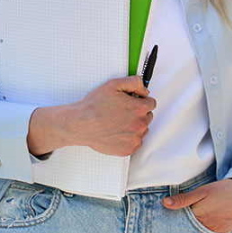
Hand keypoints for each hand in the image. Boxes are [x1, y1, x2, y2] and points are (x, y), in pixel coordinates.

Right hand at [28, 76, 154, 156]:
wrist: (81, 124)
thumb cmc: (94, 105)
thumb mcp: (114, 85)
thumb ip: (134, 82)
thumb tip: (145, 89)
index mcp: (139, 108)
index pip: (151, 103)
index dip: (141, 101)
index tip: (132, 102)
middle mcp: (140, 124)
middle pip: (147, 117)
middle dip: (138, 113)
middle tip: (122, 112)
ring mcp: (134, 139)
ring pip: (142, 130)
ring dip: (134, 126)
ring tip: (117, 122)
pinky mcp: (128, 150)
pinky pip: (135, 142)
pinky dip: (128, 138)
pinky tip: (116, 132)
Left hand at [162, 178, 231, 232]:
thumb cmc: (227, 190)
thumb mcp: (204, 190)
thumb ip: (184, 198)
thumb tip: (165, 203)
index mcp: (199, 216)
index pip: (181, 220)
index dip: (176, 215)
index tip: (170, 211)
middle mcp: (207, 226)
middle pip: (191, 226)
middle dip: (186, 221)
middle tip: (187, 213)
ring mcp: (217, 230)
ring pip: (201, 230)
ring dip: (197, 225)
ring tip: (199, 215)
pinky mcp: (225, 231)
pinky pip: (212, 232)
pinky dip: (208, 226)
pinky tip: (209, 219)